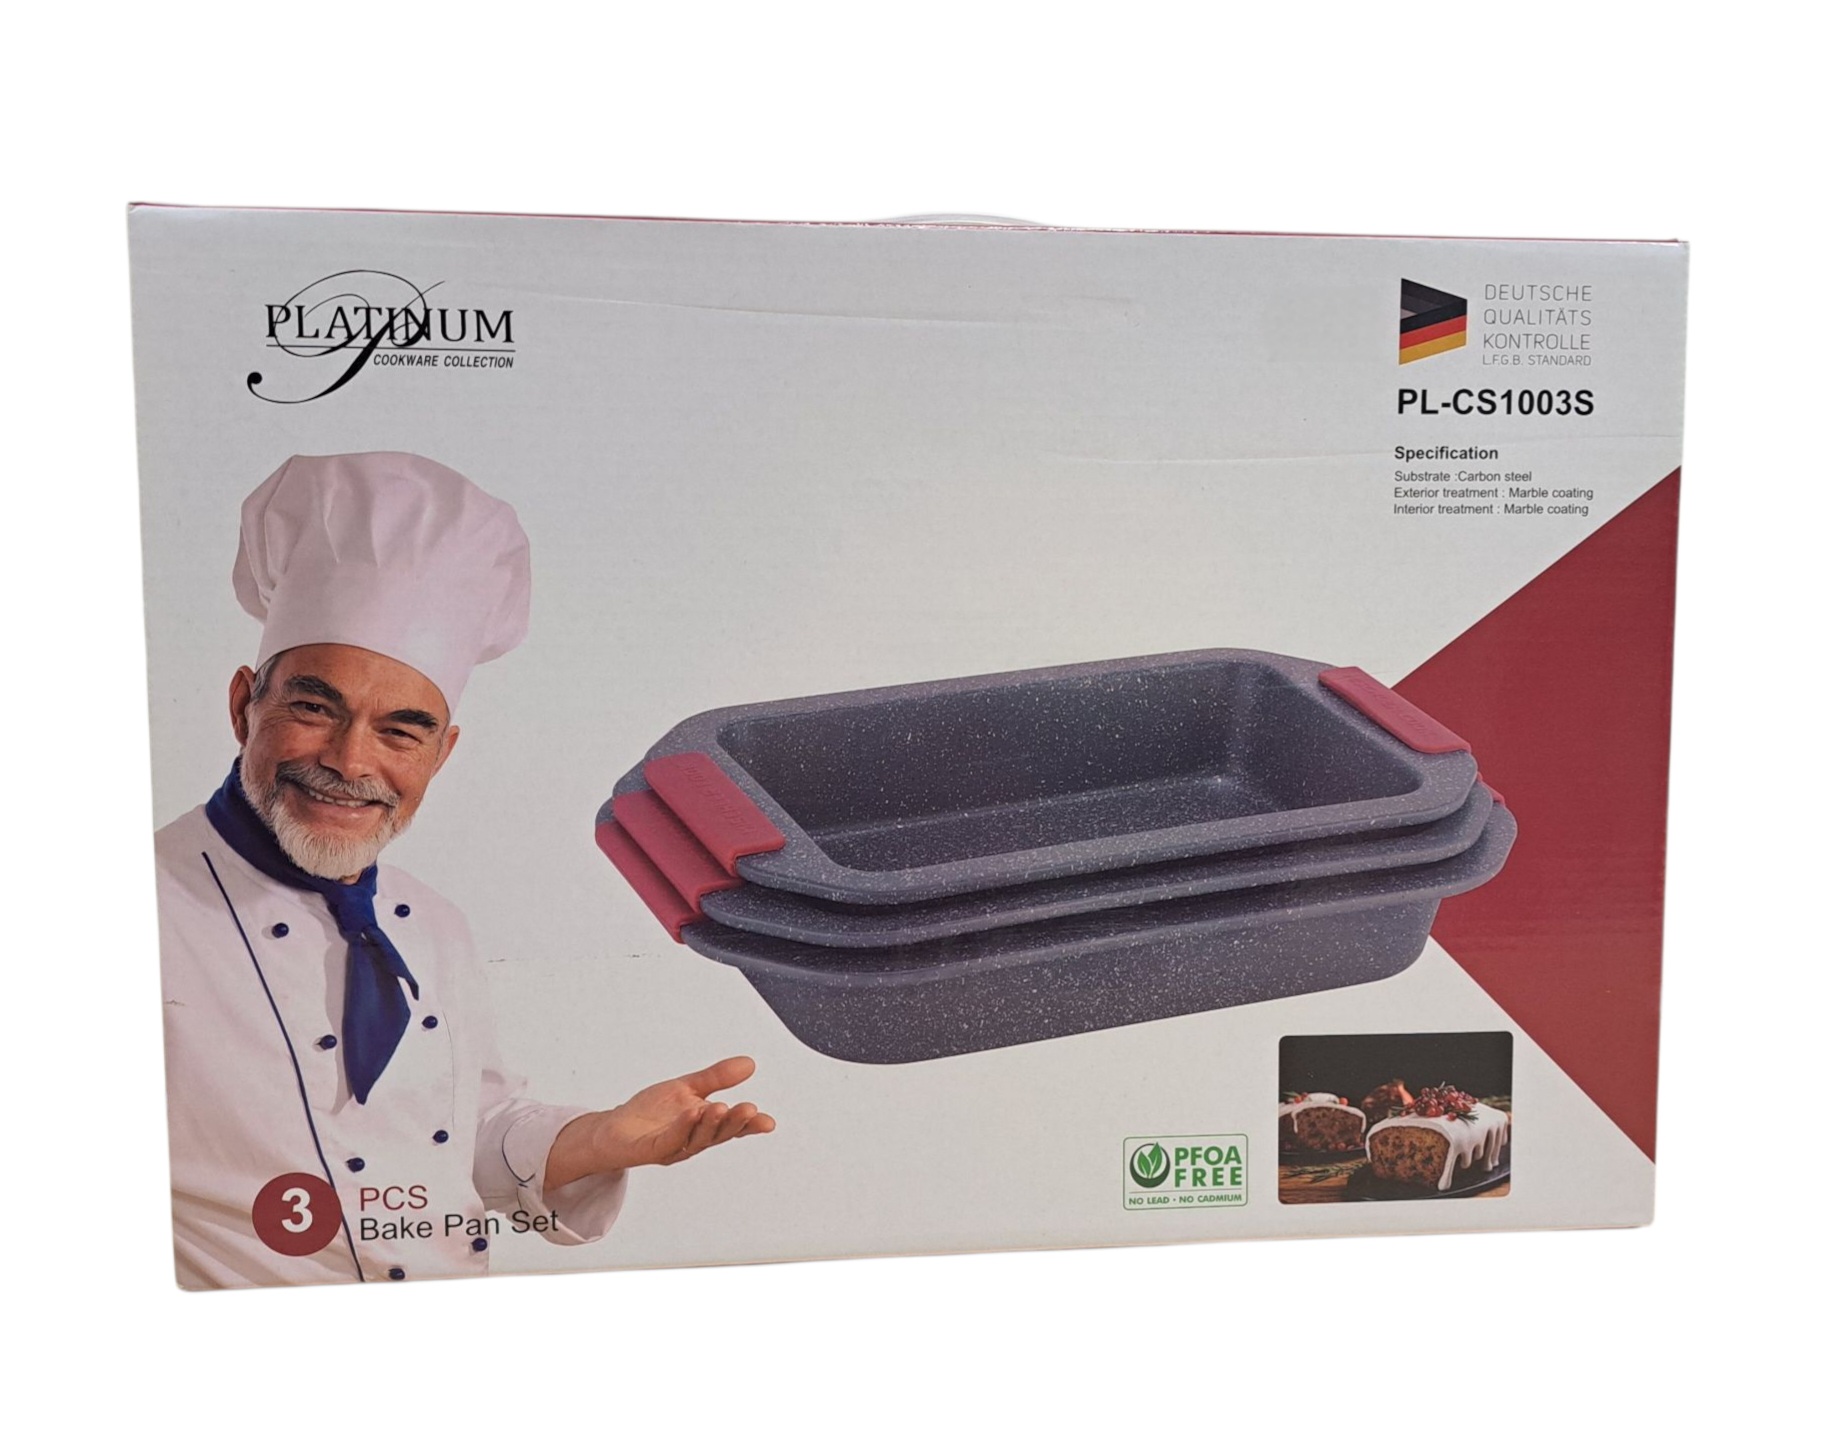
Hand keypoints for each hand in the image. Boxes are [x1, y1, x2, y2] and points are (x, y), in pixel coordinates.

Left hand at [544, 1056, 774, 1190]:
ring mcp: (673, 1147)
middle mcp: (692, 1140)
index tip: (768, 1122)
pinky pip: (670, 1140)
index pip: (731, 1127)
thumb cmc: (649, 1113)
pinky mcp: (651, 1150)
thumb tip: (749, 1064)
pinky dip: (683, 1127)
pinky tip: (692, 1113)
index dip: (749, 1126)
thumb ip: (716, 1078)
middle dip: (735, 1123)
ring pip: (697, 1139)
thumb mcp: (686, 1088)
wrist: (611, 1129)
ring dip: (711, 1125)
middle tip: (749, 1109)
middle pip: (718, 1134)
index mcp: (703, 1126)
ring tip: (722, 1107)